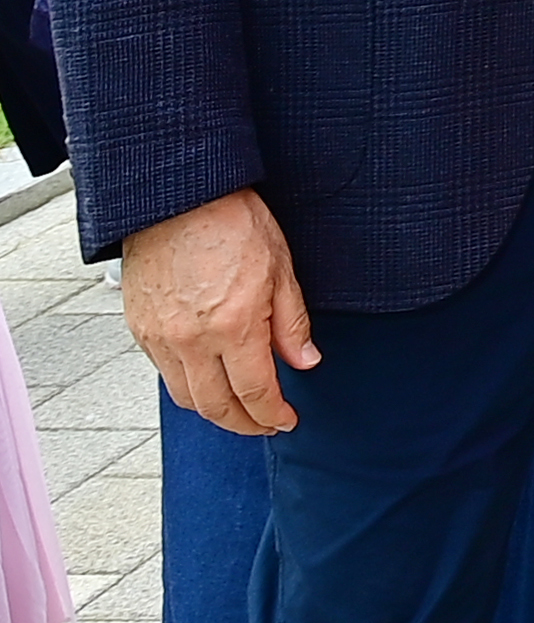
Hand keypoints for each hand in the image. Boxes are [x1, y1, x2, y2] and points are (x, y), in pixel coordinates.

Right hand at [124, 189, 314, 433]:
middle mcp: (191, 340)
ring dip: (214, 411)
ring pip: (186, 397)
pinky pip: (164, 373)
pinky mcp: (139, 329)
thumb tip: (305, 361)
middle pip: (216, 407)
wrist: (178, 198)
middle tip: (265, 424)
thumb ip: (292, 323)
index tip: (286, 420)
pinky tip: (208, 377)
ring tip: (239, 408)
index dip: (273, 415)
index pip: (255, 392)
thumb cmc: (232, 222)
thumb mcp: (281, 268)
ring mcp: (160, 337)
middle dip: (244, 424)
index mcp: (233, 326)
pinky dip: (188, 385)